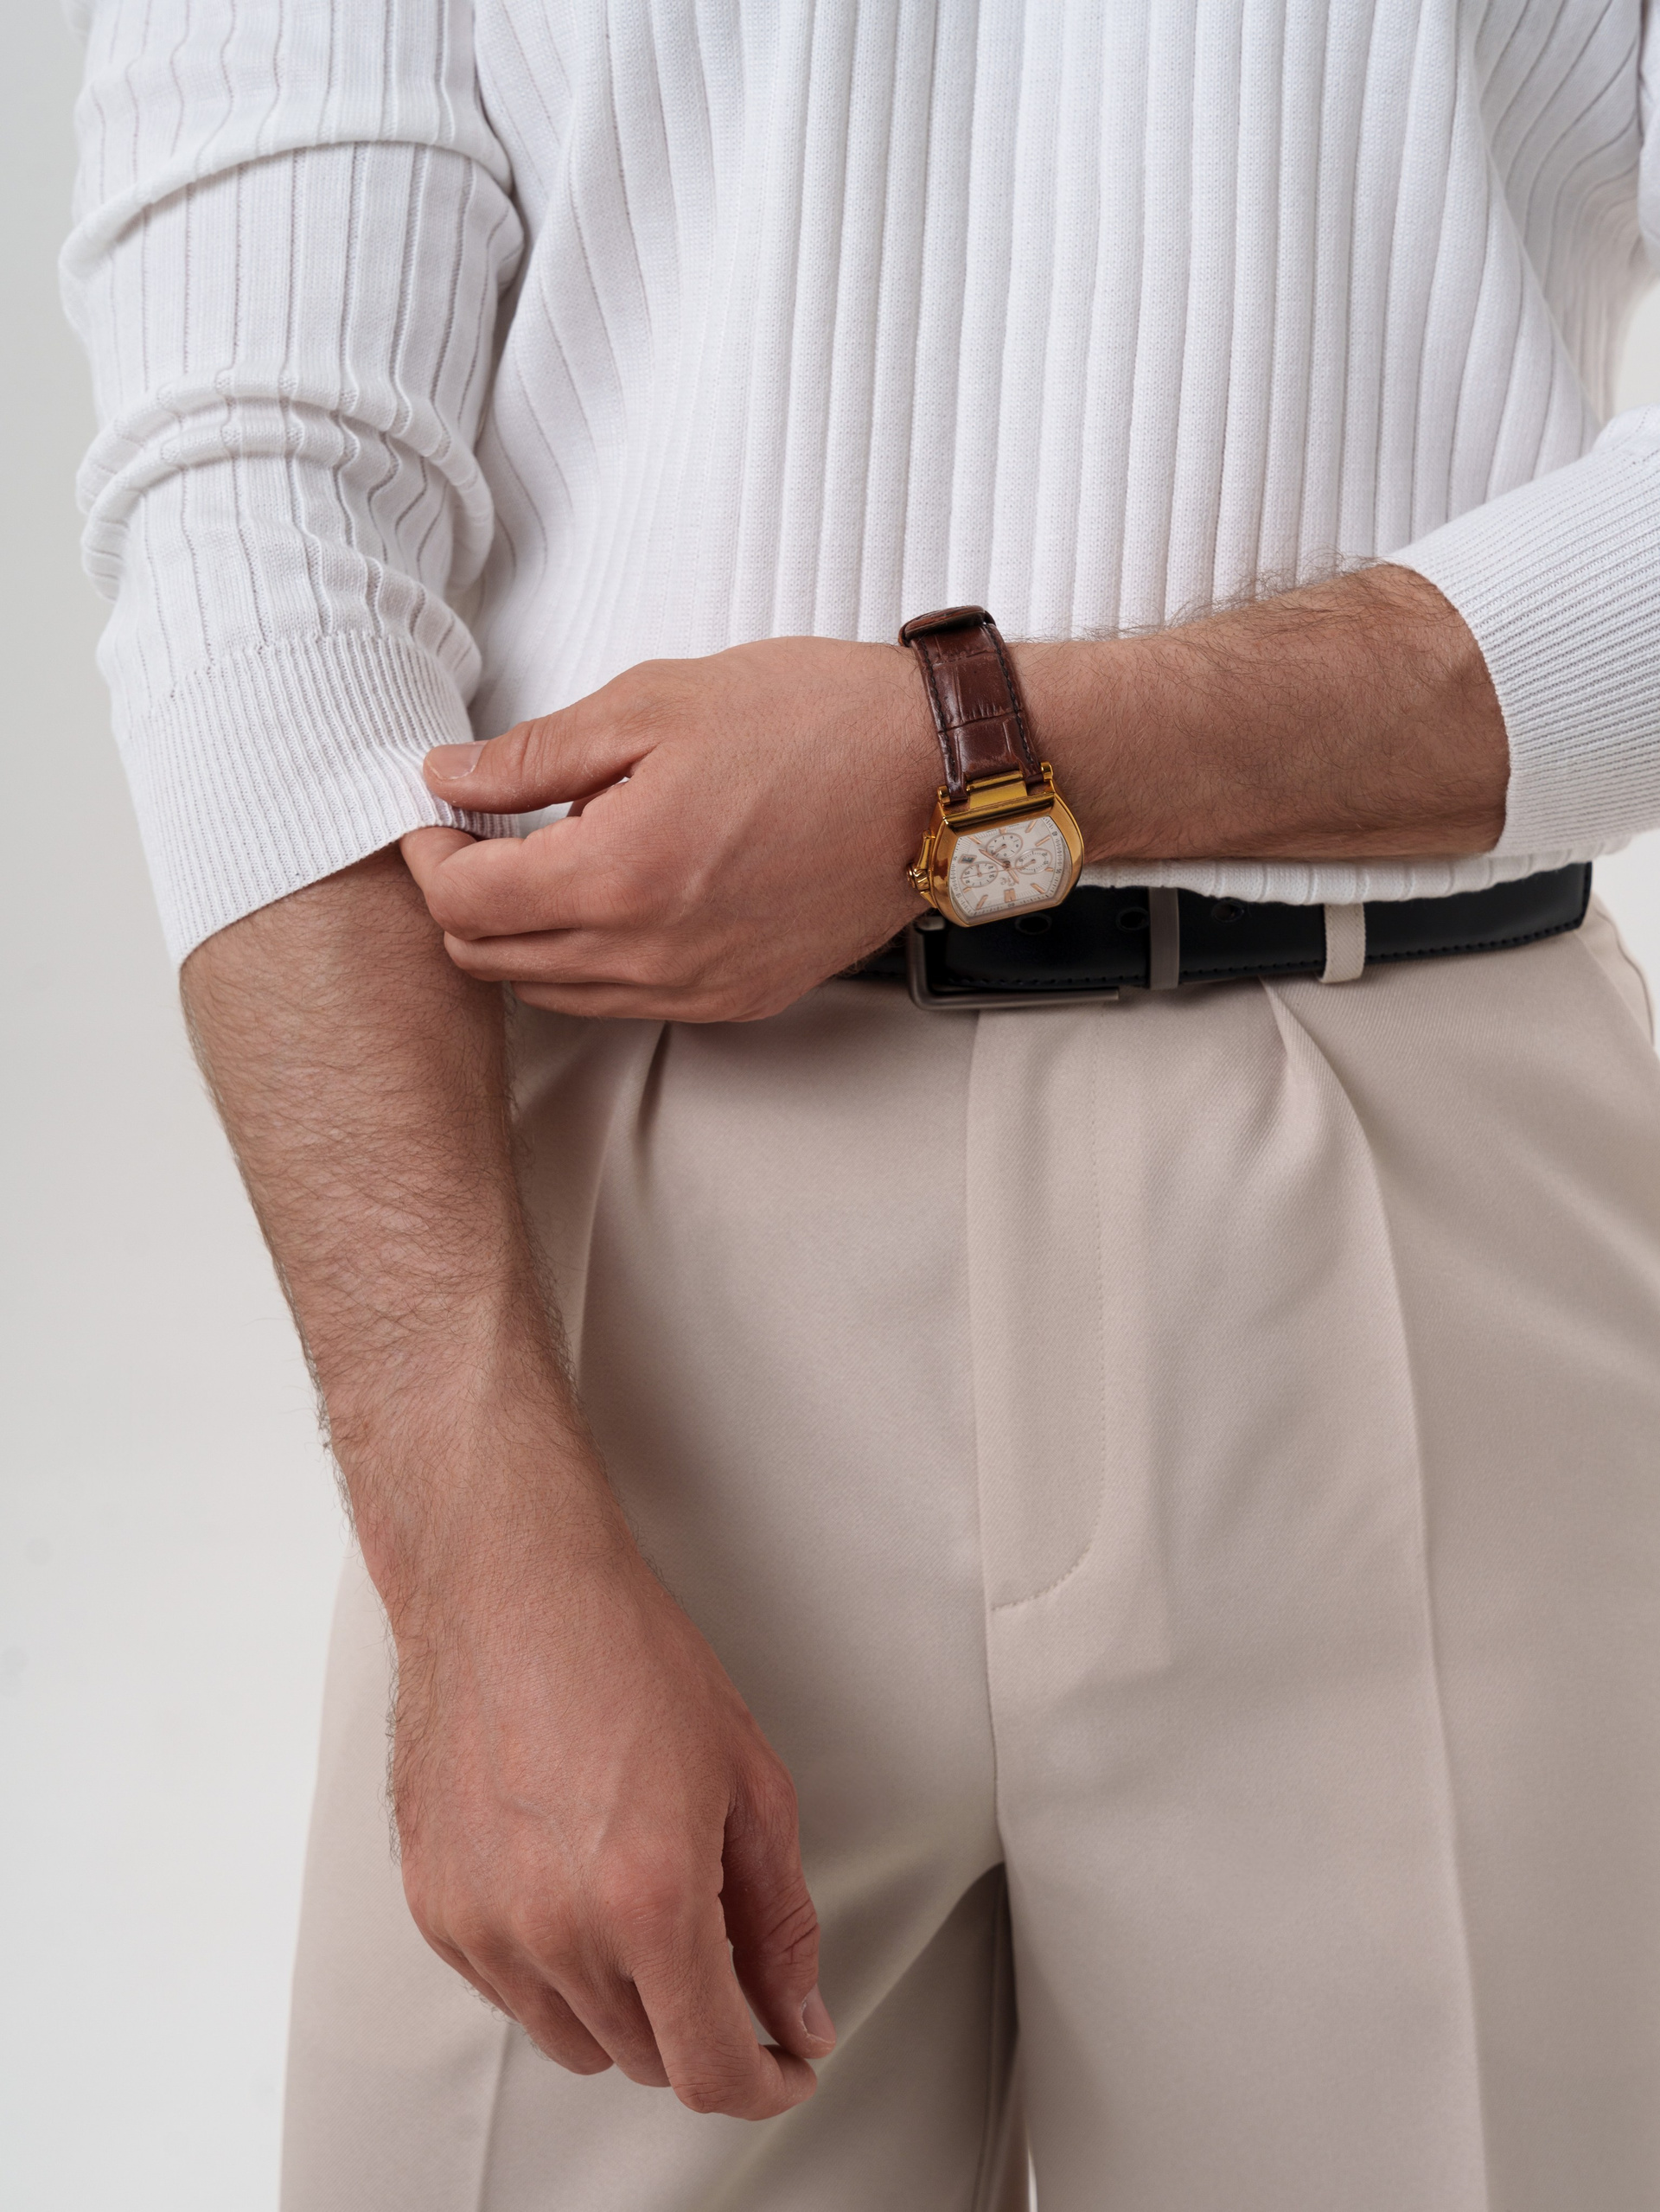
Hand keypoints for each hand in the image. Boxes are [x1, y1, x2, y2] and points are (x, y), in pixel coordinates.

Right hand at [391, 1482, 833, 2118]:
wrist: (507, 1584)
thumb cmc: (625, 1653)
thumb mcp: (748, 1779)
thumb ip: (780, 1918)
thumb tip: (798, 2014)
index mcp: (647, 1899)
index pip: (707, 2069)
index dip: (763, 2086)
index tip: (784, 2067)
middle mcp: (555, 1929)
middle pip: (645, 2058)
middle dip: (700, 2025)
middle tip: (726, 1949)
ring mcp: (483, 1925)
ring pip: (575, 2037)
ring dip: (627, 2004)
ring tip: (645, 1896)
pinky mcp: (435, 1908)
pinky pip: (510, 1991)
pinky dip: (556, 1969)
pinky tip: (579, 1883)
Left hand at [401, 637, 938, 1020]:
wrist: (938, 780)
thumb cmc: (816, 723)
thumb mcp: (657, 702)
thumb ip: (536, 754)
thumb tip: (451, 777)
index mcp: (618, 874)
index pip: (465, 902)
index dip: (430, 856)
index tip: (439, 813)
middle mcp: (651, 955)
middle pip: (494, 963)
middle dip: (463, 900)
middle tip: (479, 835)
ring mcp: (698, 988)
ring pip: (554, 993)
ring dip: (525, 937)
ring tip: (549, 861)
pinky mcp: (740, 1000)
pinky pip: (628, 1002)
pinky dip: (594, 960)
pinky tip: (619, 894)